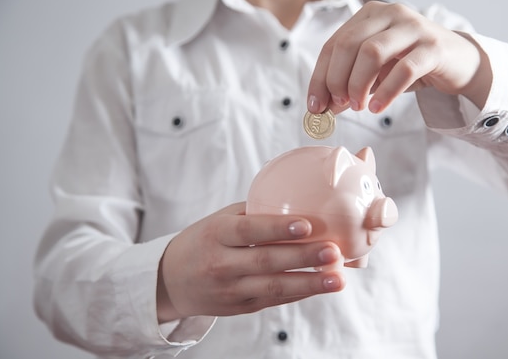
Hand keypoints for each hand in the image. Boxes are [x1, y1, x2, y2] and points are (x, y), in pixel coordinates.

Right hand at [156, 202, 344, 321]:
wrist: (170, 281)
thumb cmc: (204, 241)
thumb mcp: (220, 220)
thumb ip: (254, 213)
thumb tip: (302, 200)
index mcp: (216, 234)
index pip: (249, 230)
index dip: (278, 228)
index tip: (307, 224)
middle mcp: (221, 264)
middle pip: (267, 261)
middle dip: (304, 257)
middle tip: (334, 251)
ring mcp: (230, 290)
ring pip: (274, 287)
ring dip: (309, 283)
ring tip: (338, 279)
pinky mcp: (240, 307)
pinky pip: (274, 299)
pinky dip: (300, 292)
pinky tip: (321, 286)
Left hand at [307, 1, 490, 113]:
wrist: (457, 61)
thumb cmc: (411, 63)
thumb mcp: (376, 73)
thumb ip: (350, 84)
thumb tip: (323, 107)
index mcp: (369, 15)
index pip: (333, 44)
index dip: (320, 77)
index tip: (315, 106)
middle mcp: (389, 13)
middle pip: (349, 45)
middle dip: (338, 80)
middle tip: (340, 106)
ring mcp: (413, 27)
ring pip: (372, 52)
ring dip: (359, 85)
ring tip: (360, 107)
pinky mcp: (433, 46)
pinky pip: (404, 69)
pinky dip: (386, 92)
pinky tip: (378, 107)